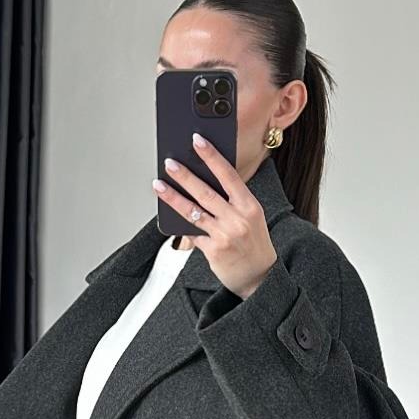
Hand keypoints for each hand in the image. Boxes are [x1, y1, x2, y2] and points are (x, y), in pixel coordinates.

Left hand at [153, 136, 277, 299]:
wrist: (260, 277)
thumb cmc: (253, 243)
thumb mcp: (251, 217)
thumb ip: (232, 200)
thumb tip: (204, 181)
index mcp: (250, 206)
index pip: (228, 175)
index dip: (212, 156)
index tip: (198, 141)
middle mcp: (238, 219)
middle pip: (206, 192)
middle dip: (185, 175)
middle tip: (170, 162)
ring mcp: (225, 236)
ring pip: (193, 211)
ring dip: (173, 197)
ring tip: (159, 185)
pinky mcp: (213, 251)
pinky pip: (192, 234)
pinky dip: (181, 225)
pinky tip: (168, 215)